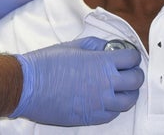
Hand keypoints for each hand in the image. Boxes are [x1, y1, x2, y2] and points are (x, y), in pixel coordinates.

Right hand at [10, 37, 143, 125]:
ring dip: (129, 93)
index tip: (129, 56)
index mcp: (102, 63)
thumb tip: (107, 47)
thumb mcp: (73, 46)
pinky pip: (112, 115)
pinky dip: (114, 107)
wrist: (28, 86)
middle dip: (135, 74)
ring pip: (128, 101)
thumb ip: (95, 46)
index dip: (133, 56)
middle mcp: (105, 84)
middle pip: (135, 81)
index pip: (132, 59)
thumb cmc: (46, 64)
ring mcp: (99, 103)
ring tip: (122, 88)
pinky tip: (108, 101)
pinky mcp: (90, 117)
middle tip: (130, 71)